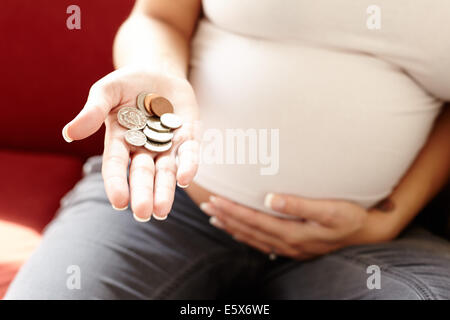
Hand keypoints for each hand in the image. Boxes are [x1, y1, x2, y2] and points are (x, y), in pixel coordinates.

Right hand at [62, 66, 199, 220]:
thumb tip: (69, 133)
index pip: (116, 165)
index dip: (117, 182)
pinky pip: (189, 154)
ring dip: (165, 190)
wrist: (158, 71)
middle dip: (143, 193)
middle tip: (143, 214)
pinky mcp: (188, 137)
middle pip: (143, 173)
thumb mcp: (107, 90)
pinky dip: (188, 165)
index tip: (119, 201)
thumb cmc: (128, 83)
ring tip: (162, 211)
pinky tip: (185, 179)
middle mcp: (144, 148)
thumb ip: (93, 110)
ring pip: (166, 171)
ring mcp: (167, 144)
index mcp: (120, 140)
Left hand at [200, 194, 395, 259]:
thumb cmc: (350, 217)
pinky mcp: (294, 247)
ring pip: (252, 238)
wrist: (367, 234)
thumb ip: (299, 205)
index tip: (215, 200)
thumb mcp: (330, 209)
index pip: (254, 221)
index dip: (233, 210)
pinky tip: (238, 231)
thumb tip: (270, 199)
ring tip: (214, 218)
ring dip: (232, 227)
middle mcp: (287, 243)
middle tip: (207, 206)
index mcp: (293, 233)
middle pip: (248, 230)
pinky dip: (245, 236)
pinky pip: (262, 243)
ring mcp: (290, 248)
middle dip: (226, 217)